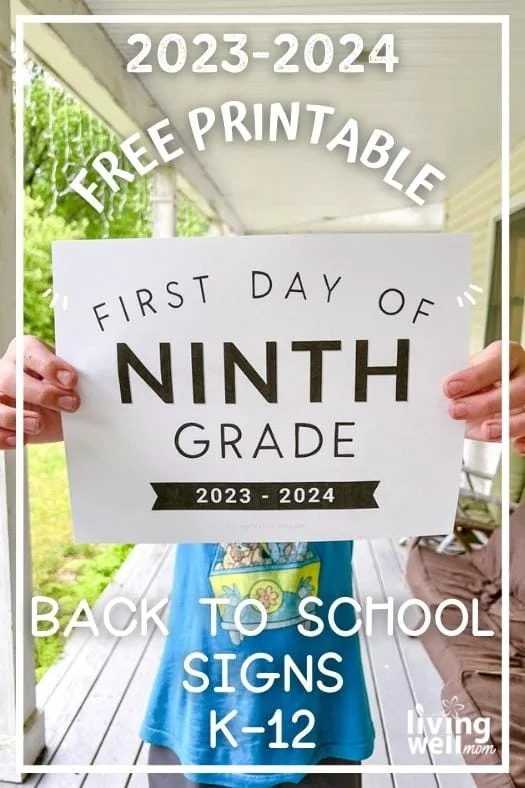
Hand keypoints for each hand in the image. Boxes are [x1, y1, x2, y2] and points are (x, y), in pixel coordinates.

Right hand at [0, 336, 79, 448]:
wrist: (59, 410)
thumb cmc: (63, 389)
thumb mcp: (70, 382)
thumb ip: (70, 381)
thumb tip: (78, 387)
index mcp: (26, 351)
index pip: (31, 353)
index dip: (51, 367)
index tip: (71, 381)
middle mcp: (7, 369)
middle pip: (11, 380)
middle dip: (42, 394)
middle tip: (69, 404)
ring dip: (16, 418)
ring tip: (38, 424)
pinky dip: (3, 436)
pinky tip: (19, 440)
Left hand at [443, 340, 524, 454]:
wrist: (491, 394)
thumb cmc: (479, 382)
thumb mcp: (469, 377)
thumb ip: (461, 385)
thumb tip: (445, 396)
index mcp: (509, 356)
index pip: (497, 362)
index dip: (474, 376)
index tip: (450, 388)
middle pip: (518, 388)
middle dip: (486, 402)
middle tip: (457, 411)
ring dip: (508, 425)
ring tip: (485, 430)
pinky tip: (516, 446)